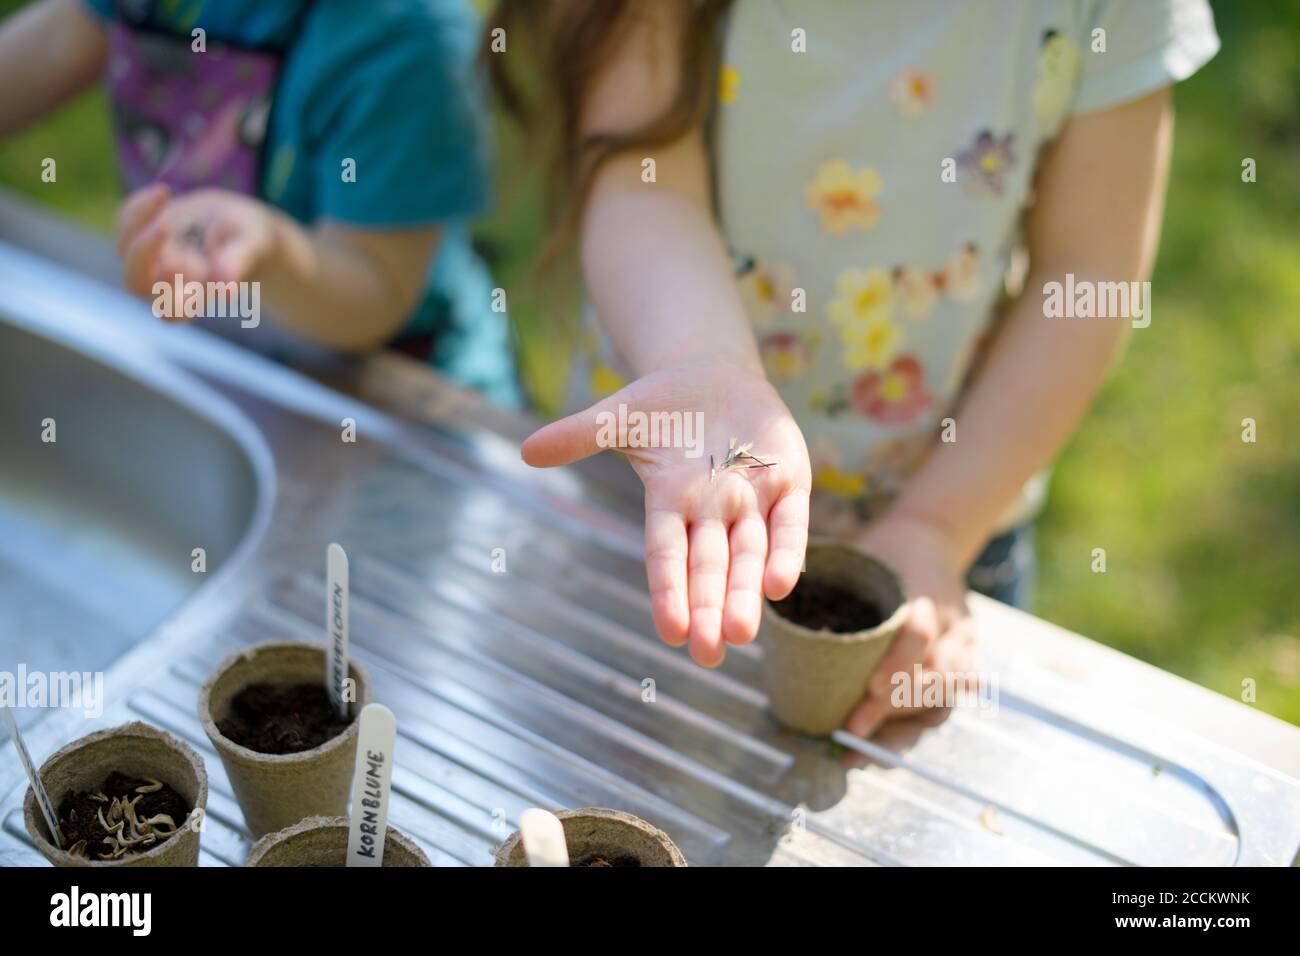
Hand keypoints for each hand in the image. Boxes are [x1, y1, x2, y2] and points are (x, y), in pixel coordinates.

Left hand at [117, 184, 278, 312]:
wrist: (235, 223)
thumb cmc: (248, 240)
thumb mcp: (250, 245)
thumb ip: (235, 263)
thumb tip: (224, 291)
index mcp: (195, 295)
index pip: (172, 311)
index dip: (171, 297)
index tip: (185, 267)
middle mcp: (165, 283)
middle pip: (136, 284)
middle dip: (144, 257)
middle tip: (165, 228)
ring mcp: (149, 259)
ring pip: (125, 248)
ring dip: (140, 221)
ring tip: (165, 193)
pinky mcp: (140, 233)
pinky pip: (126, 221)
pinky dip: (140, 206)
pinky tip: (163, 193)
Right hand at [523, 358, 811, 666]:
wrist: (718, 377)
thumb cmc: (663, 405)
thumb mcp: (619, 416)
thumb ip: (579, 435)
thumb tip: (526, 451)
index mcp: (669, 501)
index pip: (666, 555)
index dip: (668, 591)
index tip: (670, 631)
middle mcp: (711, 510)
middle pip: (709, 567)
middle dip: (708, 609)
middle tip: (708, 654)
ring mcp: (752, 498)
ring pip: (749, 555)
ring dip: (746, 594)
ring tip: (741, 633)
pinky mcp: (790, 481)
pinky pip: (790, 523)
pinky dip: (787, 551)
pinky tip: (781, 586)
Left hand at [845, 511, 978, 736]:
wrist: (930, 535)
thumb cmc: (882, 549)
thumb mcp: (860, 554)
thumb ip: (827, 579)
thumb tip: (770, 598)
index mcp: (924, 590)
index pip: (919, 634)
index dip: (897, 664)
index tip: (870, 689)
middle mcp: (951, 620)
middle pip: (934, 675)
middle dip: (893, 709)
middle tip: (851, 731)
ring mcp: (965, 640)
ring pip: (947, 693)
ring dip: (906, 724)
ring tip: (865, 750)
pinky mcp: (969, 655)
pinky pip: (957, 697)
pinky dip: (924, 720)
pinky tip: (891, 741)